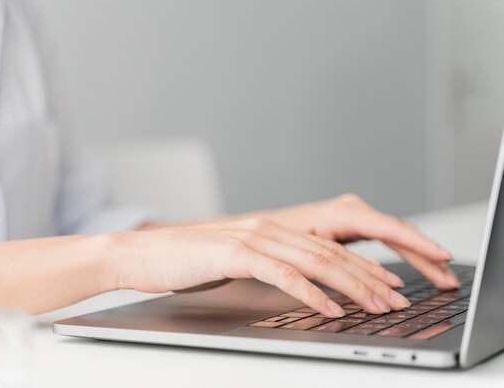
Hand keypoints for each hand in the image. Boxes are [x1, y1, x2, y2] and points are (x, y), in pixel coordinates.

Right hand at [107, 218, 415, 317]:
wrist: (140, 254)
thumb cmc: (183, 262)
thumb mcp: (233, 262)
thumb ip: (264, 266)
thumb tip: (295, 282)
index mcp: (267, 231)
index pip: (325, 248)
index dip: (361, 266)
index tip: (388, 284)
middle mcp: (265, 229)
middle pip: (329, 253)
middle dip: (369, 278)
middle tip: (398, 299)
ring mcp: (252, 239)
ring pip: (314, 262)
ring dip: (351, 286)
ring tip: (378, 305)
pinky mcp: (236, 254)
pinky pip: (283, 274)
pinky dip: (311, 292)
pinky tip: (331, 308)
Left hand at [258, 194, 458, 289]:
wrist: (252, 230)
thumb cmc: (273, 238)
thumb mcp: (299, 251)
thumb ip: (330, 264)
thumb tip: (358, 285)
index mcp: (340, 213)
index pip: (388, 227)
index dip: (417, 243)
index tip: (441, 255)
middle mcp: (350, 211)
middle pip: (398, 232)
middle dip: (425, 256)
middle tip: (448, 280)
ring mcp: (353, 218)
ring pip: (395, 237)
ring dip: (419, 258)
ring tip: (444, 280)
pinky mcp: (352, 227)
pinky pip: (386, 240)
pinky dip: (404, 256)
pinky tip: (419, 270)